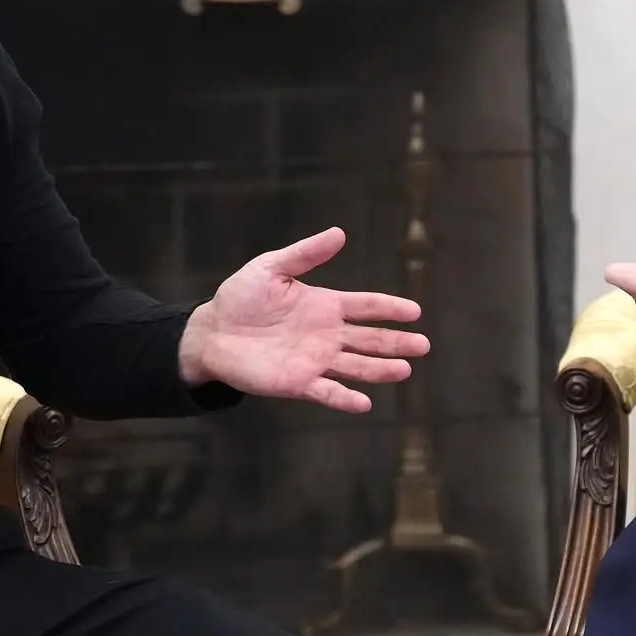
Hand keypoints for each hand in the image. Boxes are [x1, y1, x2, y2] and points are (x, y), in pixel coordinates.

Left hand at [179, 226, 429, 413]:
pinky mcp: (298, 383)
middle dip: (397, 342)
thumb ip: (305, 254)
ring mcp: (316, 360)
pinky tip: (365, 402)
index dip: (390, 308)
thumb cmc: (240, 298)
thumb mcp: (271, 268)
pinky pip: (328, 391)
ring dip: (381, 370)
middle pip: (371, 339)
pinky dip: (346, 398)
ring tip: (404, 370)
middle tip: (423, 345)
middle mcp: (327, 334)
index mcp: (325, 305)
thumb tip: (339, 233)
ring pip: (357, 366)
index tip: (414, 311)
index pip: (366, 306)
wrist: (212, 332)